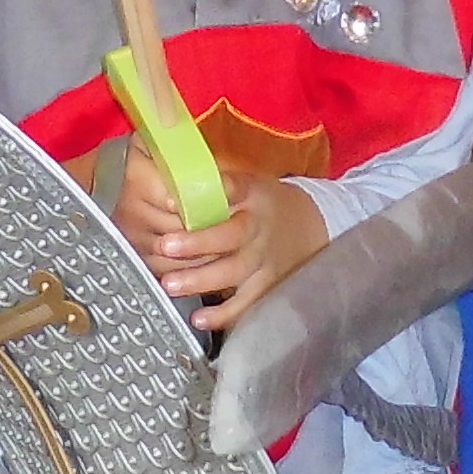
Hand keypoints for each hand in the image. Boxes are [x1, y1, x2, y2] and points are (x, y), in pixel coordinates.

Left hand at [120, 165, 323, 330]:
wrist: (309, 226)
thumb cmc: (259, 203)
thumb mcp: (244, 181)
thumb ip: (210, 178)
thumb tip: (163, 154)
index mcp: (251, 194)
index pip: (232, 187)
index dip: (208, 192)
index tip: (172, 198)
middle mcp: (258, 226)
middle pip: (231, 235)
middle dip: (197, 243)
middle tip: (165, 246)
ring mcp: (265, 259)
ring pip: (235, 271)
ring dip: (202, 279)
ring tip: (170, 284)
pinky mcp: (268, 285)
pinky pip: (246, 303)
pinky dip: (224, 314)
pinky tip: (199, 319)